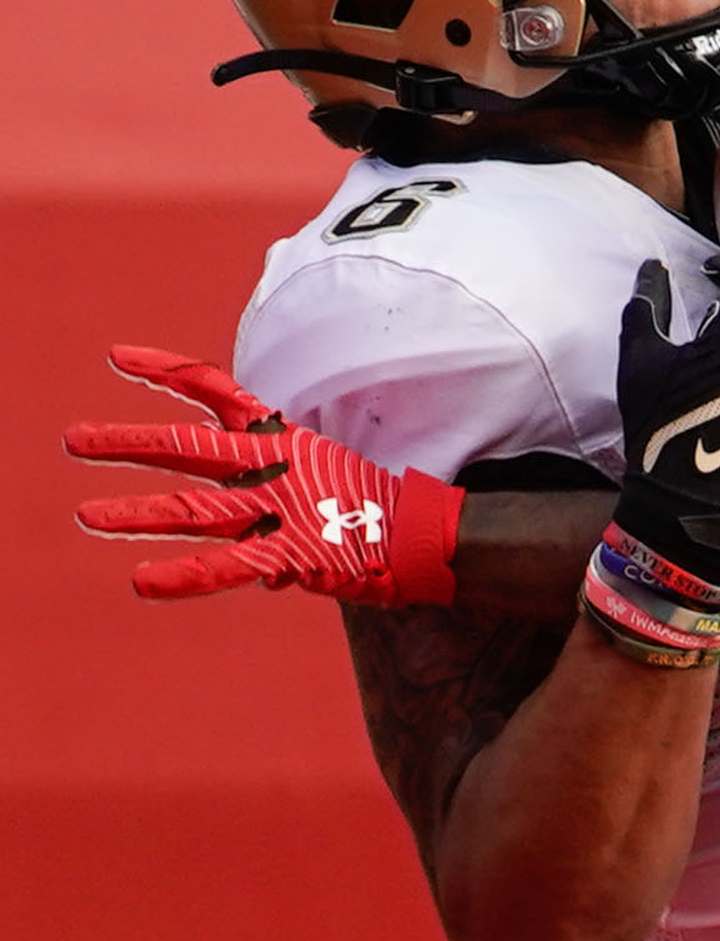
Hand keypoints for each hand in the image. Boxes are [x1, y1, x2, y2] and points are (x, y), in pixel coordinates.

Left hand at [64, 346, 460, 604]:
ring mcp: (275, 510)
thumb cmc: (376, 509)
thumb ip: (279, 517)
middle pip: (186, 446)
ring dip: (137, 513)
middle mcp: (270, 468)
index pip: (215, 392)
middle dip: (127, 443)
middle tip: (75, 440)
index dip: (166, 371)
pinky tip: (142, 582)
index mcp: (280, 440)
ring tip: (88, 516)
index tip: (117, 357)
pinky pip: (225, 567)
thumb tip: (265, 568)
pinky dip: (183, 576)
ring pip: (192, 508)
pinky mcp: (287, 553)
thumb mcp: (324, 487)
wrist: (424, 536)